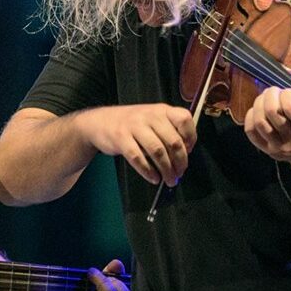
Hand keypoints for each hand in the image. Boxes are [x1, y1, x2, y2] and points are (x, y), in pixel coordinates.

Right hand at [76, 105, 195, 186]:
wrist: (99, 121)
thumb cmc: (131, 124)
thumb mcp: (152, 119)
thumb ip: (168, 131)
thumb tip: (185, 154)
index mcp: (162, 110)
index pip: (184, 119)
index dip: (191, 137)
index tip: (189, 151)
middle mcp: (150, 115)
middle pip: (173, 141)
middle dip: (180, 162)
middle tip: (180, 173)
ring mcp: (134, 126)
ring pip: (157, 151)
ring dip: (166, 169)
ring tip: (169, 180)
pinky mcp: (121, 138)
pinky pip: (138, 158)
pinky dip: (148, 171)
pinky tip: (153, 178)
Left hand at [242, 72, 290, 162]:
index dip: (287, 94)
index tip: (290, 91)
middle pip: (272, 112)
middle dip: (271, 94)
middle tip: (275, 91)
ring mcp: (278, 145)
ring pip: (260, 121)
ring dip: (259, 103)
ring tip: (265, 98)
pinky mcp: (267, 149)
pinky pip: (251, 131)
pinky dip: (251, 116)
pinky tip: (258, 111)